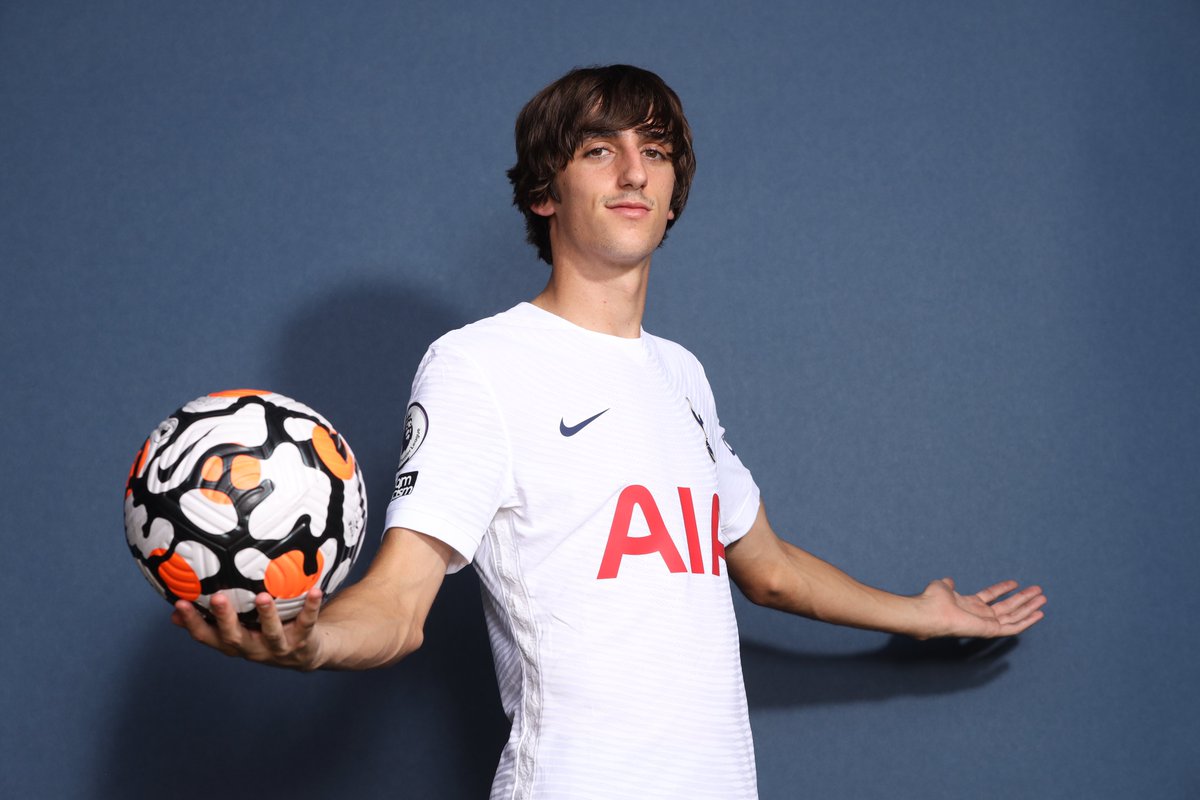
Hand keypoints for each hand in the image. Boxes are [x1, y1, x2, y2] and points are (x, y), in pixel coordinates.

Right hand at [171, 588, 325, 669]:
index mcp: (235, 644)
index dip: (192, 623)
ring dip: (267, 616)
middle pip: (235, 638)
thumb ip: (211, 619)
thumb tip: (174, 608)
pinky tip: (314, 590)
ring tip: (263, 597)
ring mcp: (279, 648)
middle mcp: (254, 649)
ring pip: (271, 634)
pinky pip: (307, 623)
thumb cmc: (267, 633)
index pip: (207, 636)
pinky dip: (311, 607)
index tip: (179, 603)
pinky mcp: (304, 641)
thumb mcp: (238, 629)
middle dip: (225, 619)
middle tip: (217, 598)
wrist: (308, 653)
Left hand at [916, 578, 1045, 639]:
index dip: (1003, 589)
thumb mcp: (942, 587)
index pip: (991, 596)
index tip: (1015, 582)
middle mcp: (979, 615)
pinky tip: (1038, 614)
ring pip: (1014, 616)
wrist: (928, 613)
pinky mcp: (990, 631)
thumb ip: (948, 585)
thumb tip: (949, 580)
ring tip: (1043, 599)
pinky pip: (1013, 627)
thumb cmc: (932, 600)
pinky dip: (1027, 621)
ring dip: (1029, 608)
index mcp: (969, 605)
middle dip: (1023, 599)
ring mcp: (986, 624)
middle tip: (1039, 591)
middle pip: (1007, 606)